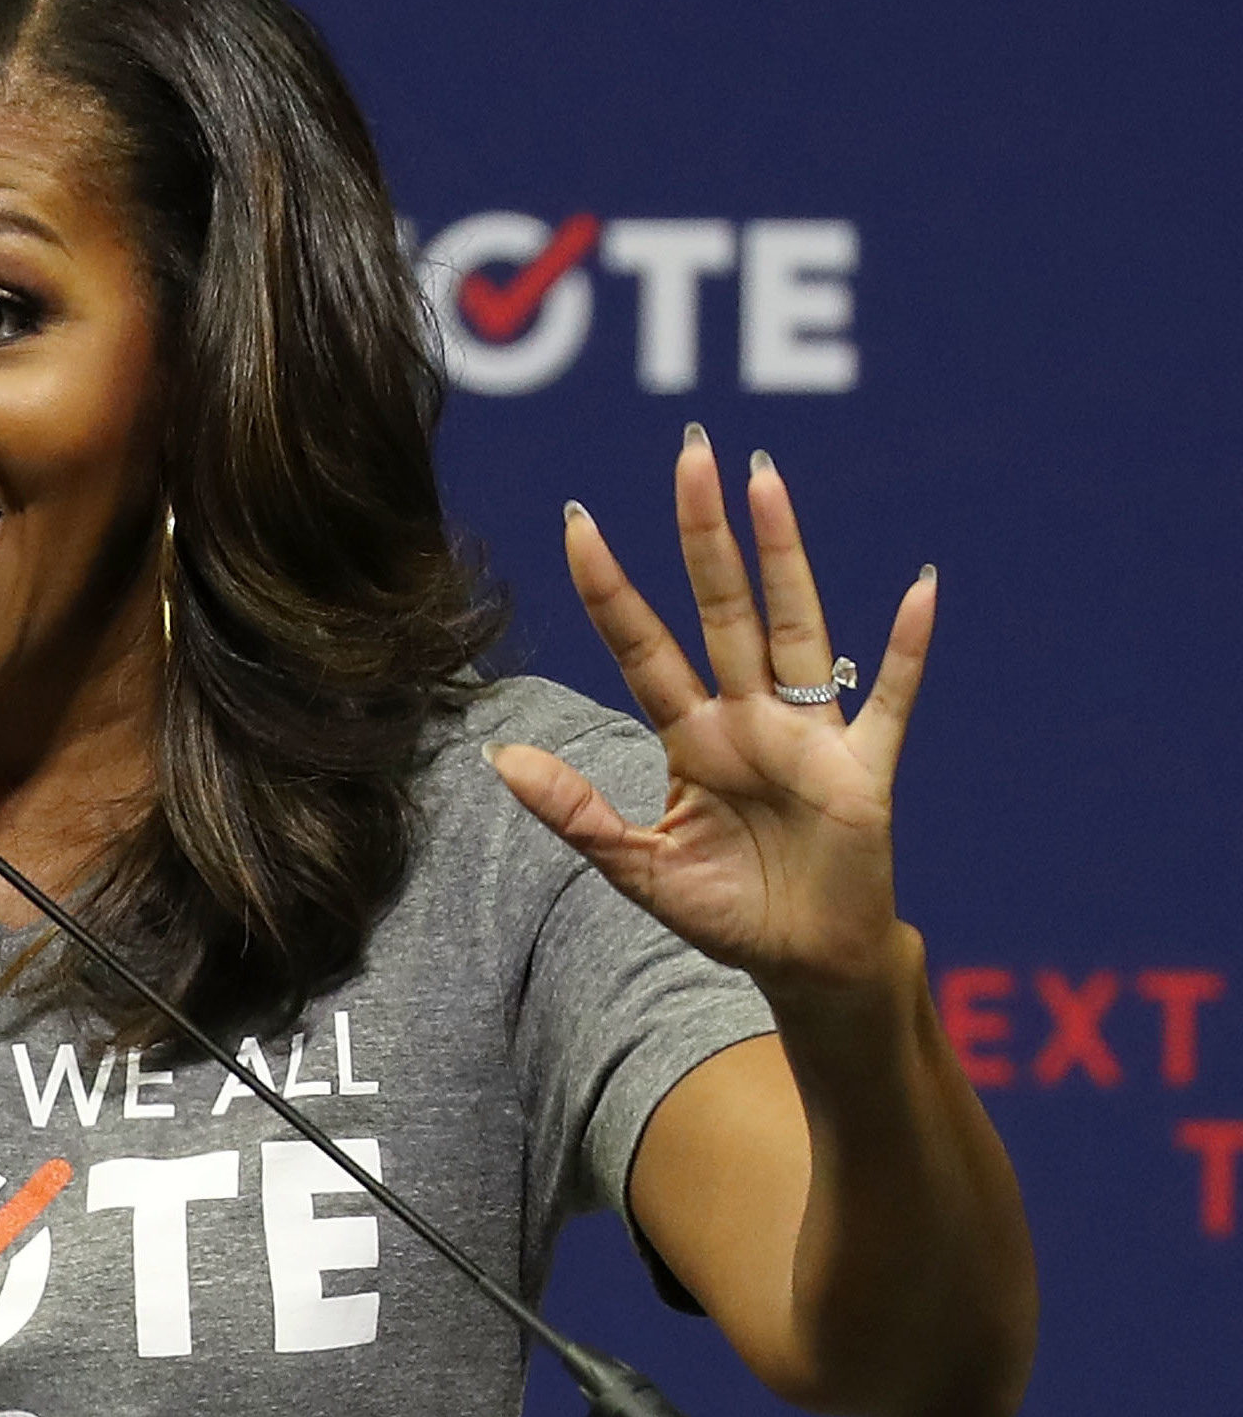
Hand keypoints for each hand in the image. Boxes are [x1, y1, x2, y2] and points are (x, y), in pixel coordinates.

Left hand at [486, 423, 933, 995]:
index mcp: (690, 736)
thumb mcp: (637, 868)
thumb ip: (575, 813)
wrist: (805, 965)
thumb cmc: (728, 912)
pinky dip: (905, 648)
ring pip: (791, 625)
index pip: (641, 644)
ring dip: (783, 555)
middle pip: (719, 607)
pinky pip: (889, 698)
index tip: (578, 520)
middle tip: (691, 451)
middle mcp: (747, 717)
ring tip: (766, 481)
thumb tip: (498, 760)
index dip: (611, 587)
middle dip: (703, 533)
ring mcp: (809, 735)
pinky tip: (919, 589)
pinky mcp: (865, 770)